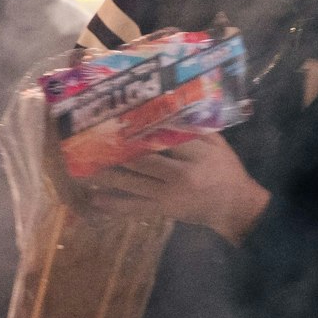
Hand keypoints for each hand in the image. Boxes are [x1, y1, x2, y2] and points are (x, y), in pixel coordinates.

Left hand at [83, 134, 271, 244]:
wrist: (233, 207)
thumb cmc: (225, 170)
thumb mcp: (218, 145)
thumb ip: (197, 128)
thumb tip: (170, 106)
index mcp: (197, 156)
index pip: (167, 138)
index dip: (142, 127)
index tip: (121, 116)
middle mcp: (180, 176)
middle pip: (143, 160)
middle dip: (117, 150)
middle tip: (92, 138)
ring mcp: (169, 195)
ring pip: (133, 183)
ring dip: (107, 175)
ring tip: (84, 166)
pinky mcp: (162, 210)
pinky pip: (134, 208)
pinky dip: (114, 205)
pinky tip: (94, 199)